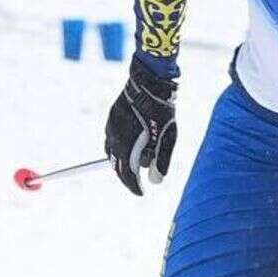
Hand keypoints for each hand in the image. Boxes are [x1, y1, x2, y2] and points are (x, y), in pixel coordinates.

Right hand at [105, 58, 177, 195]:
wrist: (148, 83)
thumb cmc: (161, 111)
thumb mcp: (166, 138)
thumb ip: (161, 160)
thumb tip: (155, 181)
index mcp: (128, 146)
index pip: (128, 174)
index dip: (134, 186)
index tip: (141, 193)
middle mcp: (114, 139)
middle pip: (117, 166)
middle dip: (127, 177)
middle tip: (137, 184)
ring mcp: (110, 128)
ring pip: (112, 153)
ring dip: (122, 162)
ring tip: (134, 168)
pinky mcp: (111, 119)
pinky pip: (112, 140)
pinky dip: (119, 149)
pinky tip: (129, 149)